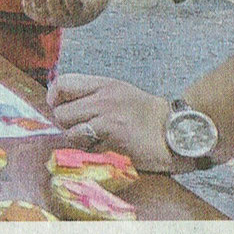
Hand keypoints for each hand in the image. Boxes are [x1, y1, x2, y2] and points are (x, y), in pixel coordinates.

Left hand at [46, 74, 191, 172]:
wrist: (179, 132)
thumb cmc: (149, 119)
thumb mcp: (121, 96)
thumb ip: (94, 98)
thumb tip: (62, 107)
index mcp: (105, 84)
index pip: (63, 83)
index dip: (54, 98)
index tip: (59, 109)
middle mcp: (104, 96)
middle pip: (60, 110)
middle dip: (65, 125)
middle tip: (81, 131)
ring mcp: (108, 114)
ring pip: (69, 129)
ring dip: (77, 140)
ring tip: (95, 141)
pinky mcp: (113, 134)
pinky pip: (84, 144)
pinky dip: (90, 150)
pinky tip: (106, 149)